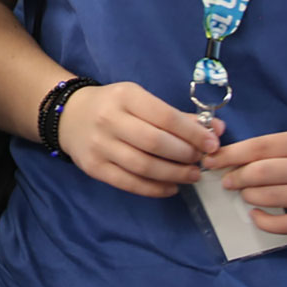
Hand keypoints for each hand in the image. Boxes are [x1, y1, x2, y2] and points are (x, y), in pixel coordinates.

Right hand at [57, 81, 225, 197]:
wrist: (68, 116)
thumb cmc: (113, 106)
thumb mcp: (141, 100)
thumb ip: (177, 116)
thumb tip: (217, 129)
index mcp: (125, 97)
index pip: (165, 117)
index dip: (193, 133)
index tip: (212, 144)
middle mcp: (109, 120)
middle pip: (155, 143)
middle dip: (185, 155)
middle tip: (201, 161)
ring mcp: (100, 145)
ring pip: (144, 166)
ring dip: (174, 174)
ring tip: (192, 176)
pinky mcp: (94, 167)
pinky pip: (129, 182)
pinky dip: (155, 189)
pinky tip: (171, 187)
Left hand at [204, 128, 286, 233]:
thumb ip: (271, 149)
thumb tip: (228, 158)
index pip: (259, 147)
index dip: (230, 155)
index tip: (210, 161)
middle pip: (261, 172)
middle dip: (236, 177)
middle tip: (227, 182)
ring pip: (270, 196)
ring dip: (248, 196)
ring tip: (245, 194)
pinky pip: (284, 224)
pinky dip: (263, 221)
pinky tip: (256, 215)